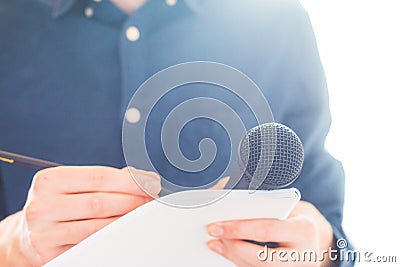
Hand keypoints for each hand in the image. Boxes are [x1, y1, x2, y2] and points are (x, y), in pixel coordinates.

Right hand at [0, 166, 160, 265]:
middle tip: (151, 198)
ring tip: (142, 213)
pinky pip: (91, 244)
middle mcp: (42, 206)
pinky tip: (124, 228)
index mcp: (48, 181)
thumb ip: (105, 179)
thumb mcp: (72, 185)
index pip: (99, 177)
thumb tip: (143, 178)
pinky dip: (113, 235)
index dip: (130, 180)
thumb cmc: (55, 205)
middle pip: (100, 201)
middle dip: (133, 199)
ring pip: (98, 225)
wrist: (25, 235)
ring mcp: (45, 233)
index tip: (151, 182)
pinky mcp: (51, 254)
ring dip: (126, 219)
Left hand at [207, 201, 335, 265]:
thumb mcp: (287, 205)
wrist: (316, 236)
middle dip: (234, 247)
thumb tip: (226, 198)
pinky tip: (227, 252)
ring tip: (215, 243)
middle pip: (262, 257)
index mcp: (304, 229)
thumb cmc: (295, 216)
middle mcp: (304, 254)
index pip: (267, 229)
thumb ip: (265, 205)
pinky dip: (240, 262)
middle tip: (213, 234)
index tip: (218, 224)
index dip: (239, 228)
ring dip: (233, 256)